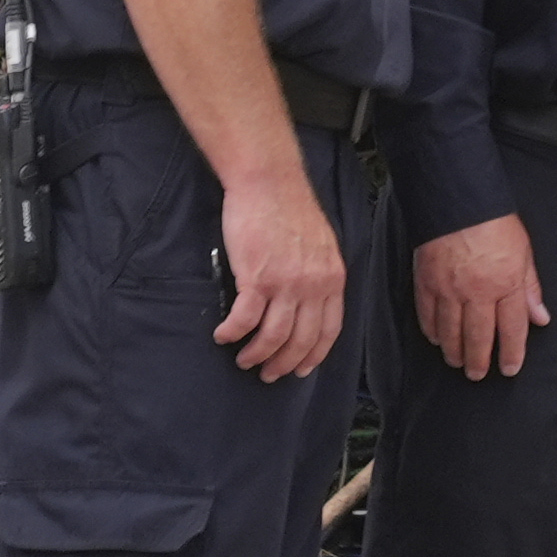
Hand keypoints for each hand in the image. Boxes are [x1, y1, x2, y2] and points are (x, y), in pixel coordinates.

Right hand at [216, 167, 350, 382]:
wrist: (270, 182)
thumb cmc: (291, 210)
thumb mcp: (321, 246)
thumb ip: (319, 275)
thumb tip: (310, 303)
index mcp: (332, 278)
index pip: (329, 330)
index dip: (314, 355)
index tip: (301, 370)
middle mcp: (313, 286)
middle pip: (301, 340)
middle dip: (283, 364)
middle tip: (268, 374)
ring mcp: (286, 283)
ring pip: (273, 336)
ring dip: (256, 354)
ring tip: (244, 360)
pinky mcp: (256, 278)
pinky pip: (244, 319)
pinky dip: (232, 333)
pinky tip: (224, 336)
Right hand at [411, 214, 545, 379]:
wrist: (457, 199)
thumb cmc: (494, 222)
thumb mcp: (524, 252)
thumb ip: (530, 288)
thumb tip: (540, 317)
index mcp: (506, 283)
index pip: (512, 328)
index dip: (512, 353)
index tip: (510, 368)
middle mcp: (478, 291)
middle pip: (479, 337)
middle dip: (479, 361)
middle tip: (478, 374)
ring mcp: (449, 289)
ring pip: (451, 332)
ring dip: (455, 351)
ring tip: (458, 362)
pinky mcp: (427, 283)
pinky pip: (428, 315)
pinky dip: (432, 331)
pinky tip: (437, 339)